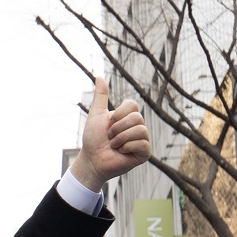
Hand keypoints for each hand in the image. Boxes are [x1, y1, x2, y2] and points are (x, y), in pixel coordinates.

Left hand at [71, 77, 150, 191]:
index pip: (132, 104)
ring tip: (114, 145)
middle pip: (136, 117)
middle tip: (110, 137)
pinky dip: (127, 147)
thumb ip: (100, 97)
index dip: (119, 113)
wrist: (91, 160)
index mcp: (128, 116)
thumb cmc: (93, 139)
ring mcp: (142, 139)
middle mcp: (138, 126)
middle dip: (117, 128)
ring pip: (140, 129)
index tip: (108, 123)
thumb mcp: (96, 115)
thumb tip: (99, 76)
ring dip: (121, 138)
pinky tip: (121, 152)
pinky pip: (142, 143)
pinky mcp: (144, 153)